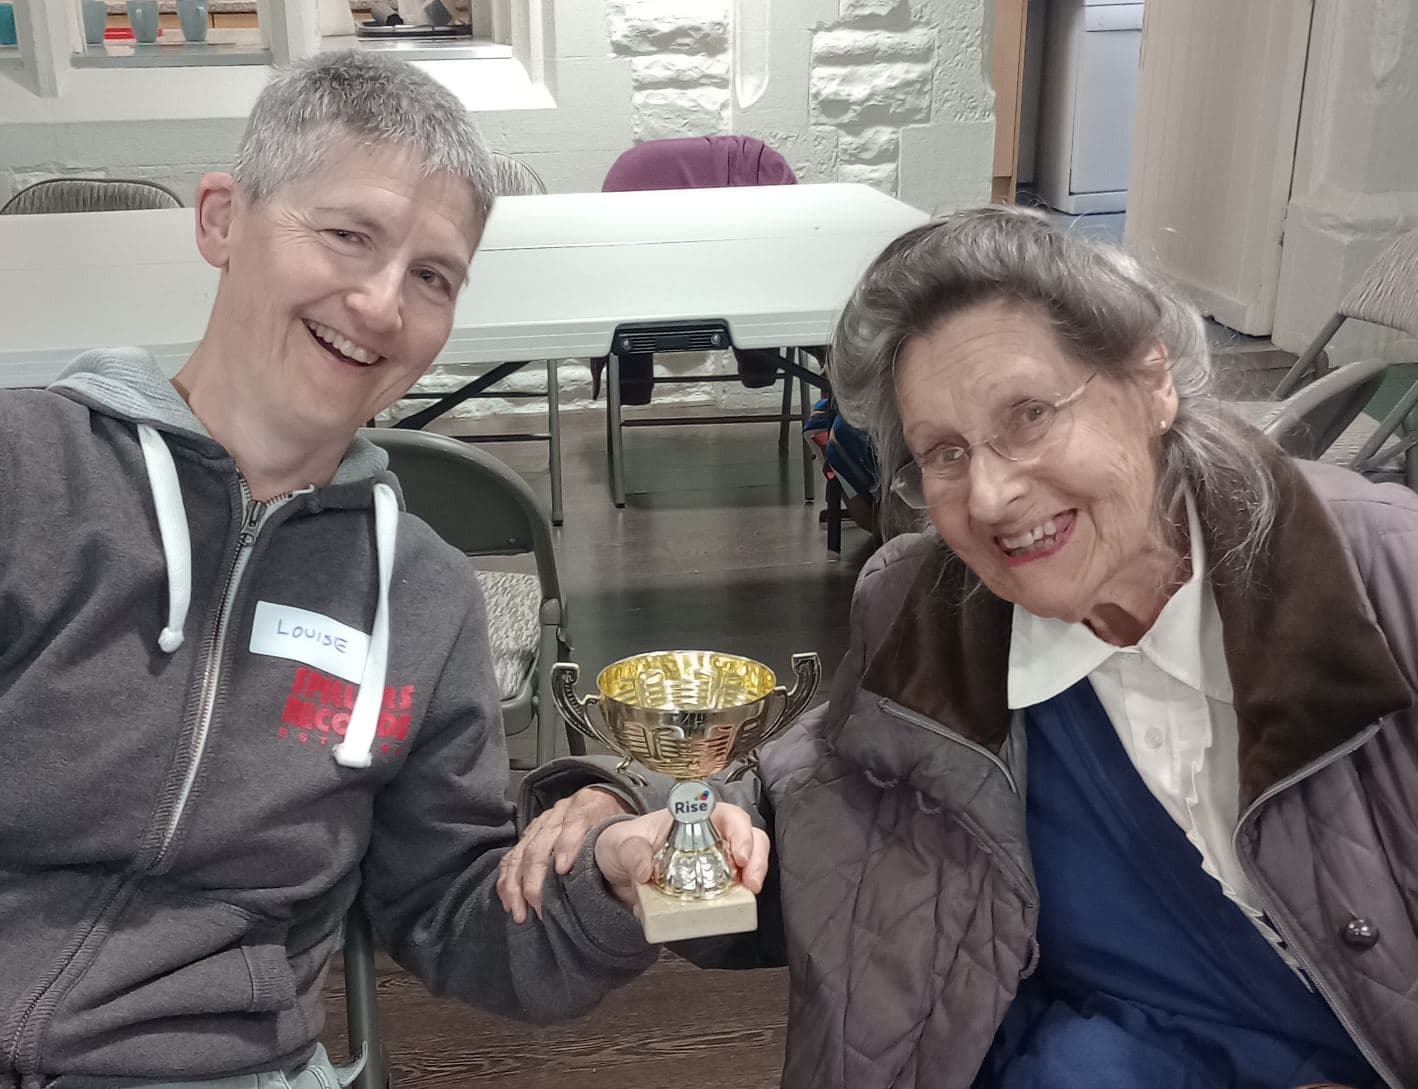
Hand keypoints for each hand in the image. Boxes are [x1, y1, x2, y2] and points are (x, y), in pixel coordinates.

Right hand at [498, 787, 632, 922]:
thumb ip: (635, 849)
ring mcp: (541, 824)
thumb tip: (644, 874)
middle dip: (536, 877)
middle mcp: (559, 813)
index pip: (574, 823)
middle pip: (541, 843)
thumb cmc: (617, 822)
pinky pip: (511, 857)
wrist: (604, 799)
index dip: (567, 845)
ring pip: (521, 852)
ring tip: (519, 911)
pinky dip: (506, 880)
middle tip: (539, 906)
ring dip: (516, 884)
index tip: (564, 869)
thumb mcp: (629, 828)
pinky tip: (509, 900)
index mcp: (587, 807)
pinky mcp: (530, 836)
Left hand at [594, 803, 769, 910]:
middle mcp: (710, 836)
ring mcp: (713, 860)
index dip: (740, 831)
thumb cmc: (622, 845)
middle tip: (752, 882)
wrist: (612, 871)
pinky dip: (738, 897)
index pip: (726, 814)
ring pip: (749, 859)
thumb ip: (632, 853)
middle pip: (748, 835)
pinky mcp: (710, 885)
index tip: (740, 854)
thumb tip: (646, 871)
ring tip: (750, 894)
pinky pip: (732, 888)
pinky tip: (734, 908)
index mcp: (692, 818)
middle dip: (758, 855)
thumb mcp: (621, 844)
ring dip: (756, 875)